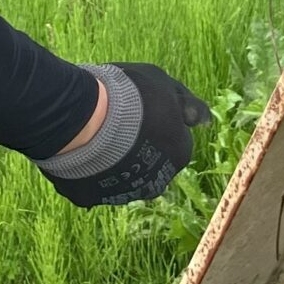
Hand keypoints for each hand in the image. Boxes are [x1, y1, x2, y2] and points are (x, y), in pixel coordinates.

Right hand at [37, 63, 212, 207]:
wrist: (85, 117)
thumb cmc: (130, 96)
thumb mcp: (165, 85)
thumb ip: (187, 103)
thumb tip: (204, 120)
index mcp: (180, 154)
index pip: (176, 141)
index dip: (158, 122)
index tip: (140, 110)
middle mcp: (156, 181)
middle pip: (151, 164)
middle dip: (139, 147)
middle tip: (117, 122)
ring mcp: (123, 193)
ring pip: (122, 177)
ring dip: (114, 161)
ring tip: (94, 134)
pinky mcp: (90, 198)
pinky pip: (92, 183)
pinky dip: (88, 170)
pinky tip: (80, 149)